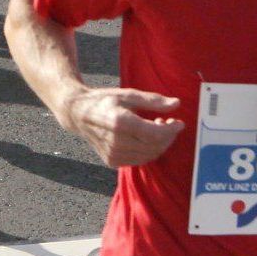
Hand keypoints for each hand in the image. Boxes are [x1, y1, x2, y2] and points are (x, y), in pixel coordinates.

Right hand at [63, 87, 184, 168]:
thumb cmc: (102, 100)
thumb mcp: (127, 94)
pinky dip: (148, 150)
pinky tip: (144, 138)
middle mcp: (116, 141)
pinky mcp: (112, 161)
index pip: (155, 133)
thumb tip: (177, 104)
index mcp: (119, 122)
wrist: (76, 113)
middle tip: (168, 123)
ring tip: (156, 129)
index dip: (171, 129)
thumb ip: (153, 100)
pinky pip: (139, 159)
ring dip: (159, 144)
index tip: (179, 122)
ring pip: (149, 155)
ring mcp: (113, 154)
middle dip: (167, 136)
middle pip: (155, 146)